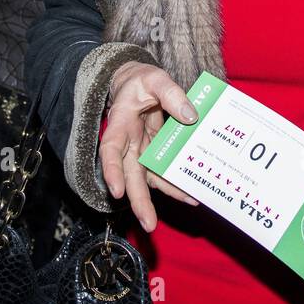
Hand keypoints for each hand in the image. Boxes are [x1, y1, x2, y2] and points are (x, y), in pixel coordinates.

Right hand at [100, 62, 199, 230]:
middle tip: (149, 224)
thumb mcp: (155, 79)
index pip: (111, 150)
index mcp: (120, 124)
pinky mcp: (154, 153)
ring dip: (166, 194)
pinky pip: (162, 172)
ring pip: (148, 179)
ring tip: (189, 201)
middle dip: (139, 201)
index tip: (116, 191)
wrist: (136, 83)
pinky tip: (192, 192)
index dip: (112, 172)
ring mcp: (141, 151)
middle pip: (130, 176)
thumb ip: (171, 94)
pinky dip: (176, 183)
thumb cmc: (141, 81)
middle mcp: (128, 144)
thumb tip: (190, 116)